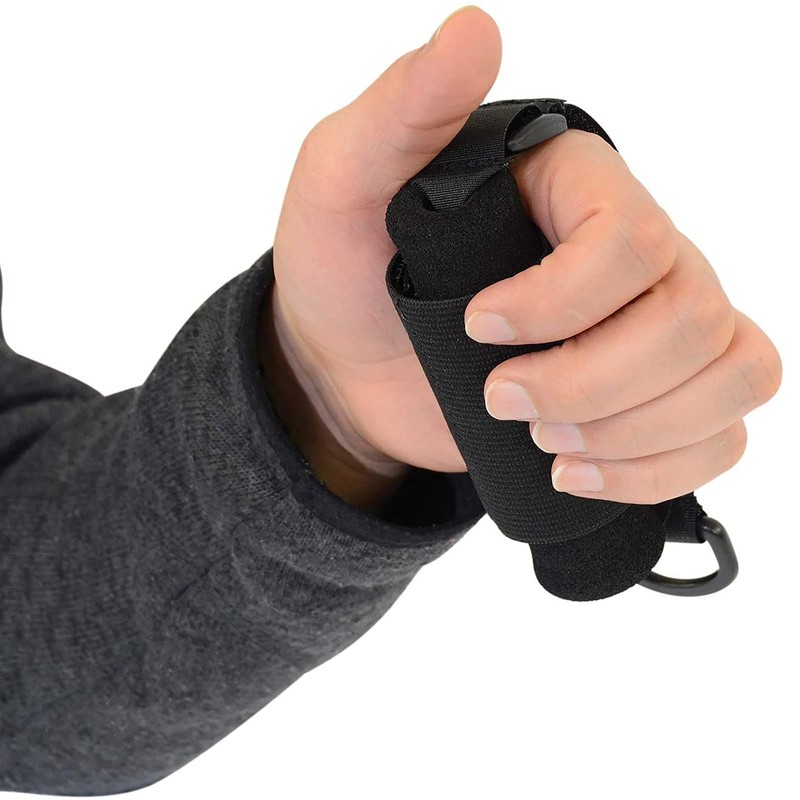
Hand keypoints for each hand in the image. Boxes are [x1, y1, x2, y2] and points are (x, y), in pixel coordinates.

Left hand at [262, 5, 781, 508]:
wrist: (345, 367)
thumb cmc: (343, 268)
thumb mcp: (344, 180)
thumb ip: (404, 110)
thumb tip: (472, 32)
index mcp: (574, 188)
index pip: (632, 237)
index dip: (564, 299)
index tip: (477, 324)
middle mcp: (633, 254)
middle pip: (691, 319)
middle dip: (591, 384)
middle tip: (501, 401)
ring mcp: (649, 329)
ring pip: (730, 374)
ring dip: (635, 431)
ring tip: (544, 445)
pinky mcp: (647, 397)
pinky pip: (720, 431)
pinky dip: (661, 470)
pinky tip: (579, 472)